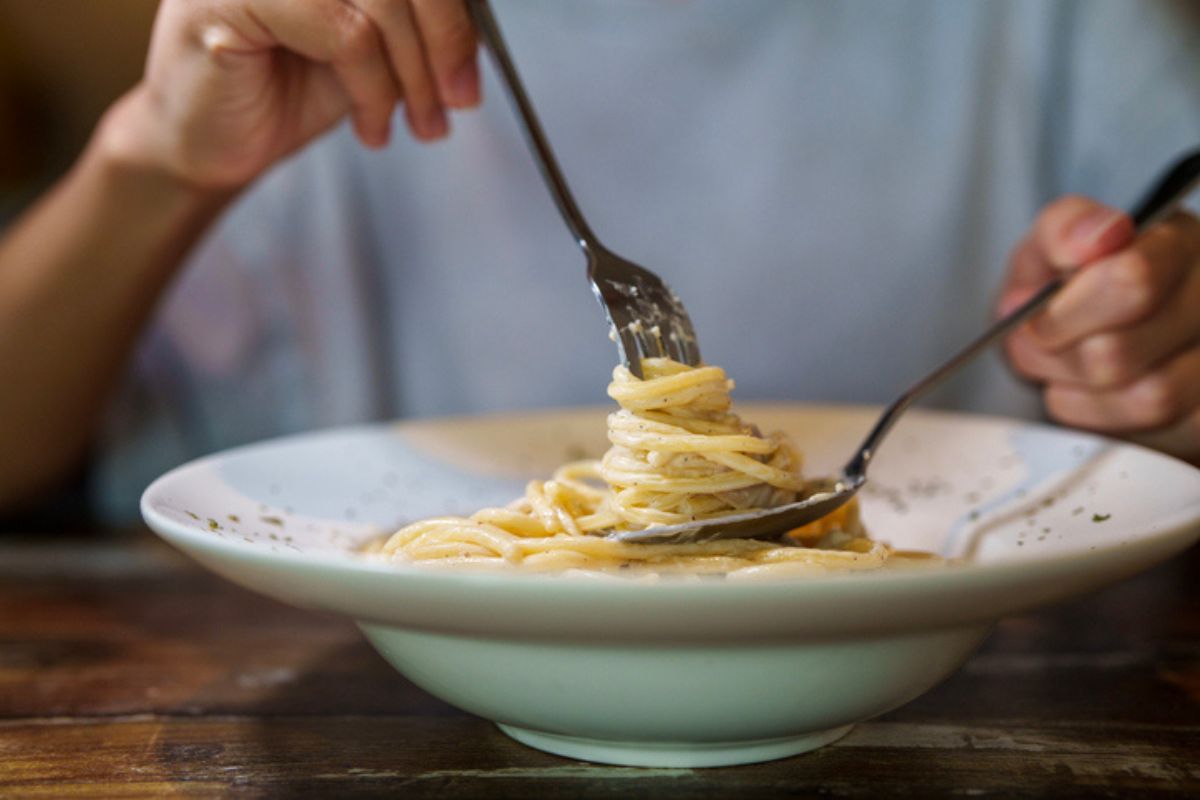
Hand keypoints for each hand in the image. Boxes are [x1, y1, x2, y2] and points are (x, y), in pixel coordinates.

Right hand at [102, 0, 478, 189]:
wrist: (211, 145)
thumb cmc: (285, 90)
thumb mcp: (373, 49)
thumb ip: (415, 20)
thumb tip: (476, 21)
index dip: (455, 12)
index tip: (470, 71)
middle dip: (447, 40)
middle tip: (459, 99)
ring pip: (382, 3)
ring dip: (413, 75)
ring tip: (418, 123)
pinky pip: (345, 34)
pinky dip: (373, 89)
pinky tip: (370, 125)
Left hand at [999, 196, 1199, 463]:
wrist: (1074, 336)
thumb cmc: (1068, 286)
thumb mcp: (1051, 246)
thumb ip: (1065, 230)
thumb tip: (1096, 238)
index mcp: (1179, 244)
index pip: (1132, 281)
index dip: (1065, 311)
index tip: (1034, 316)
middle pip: (1120, 352)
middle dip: (1057, 355)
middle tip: (1037, 343)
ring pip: (1145, 398)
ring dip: (1077, 390)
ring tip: (1060, 367)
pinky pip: (1155, 430)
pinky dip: (1100, 416)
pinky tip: (1088, 392)